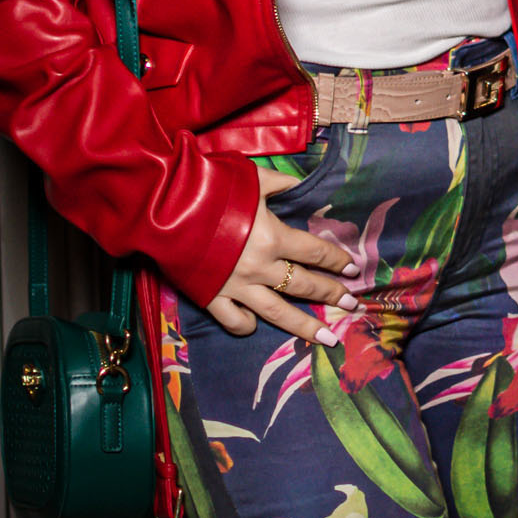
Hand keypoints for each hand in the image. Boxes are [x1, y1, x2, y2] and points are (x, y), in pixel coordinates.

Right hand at [206, 166, 356, 340]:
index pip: (316, 252)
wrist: (165, 209)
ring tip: (328, 339)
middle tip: (352, 304)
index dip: (337, 261)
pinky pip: (235, 321)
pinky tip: (257, 326)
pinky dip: (247, 326)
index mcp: (273, 236)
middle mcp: (260, 266)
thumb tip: (299, 184)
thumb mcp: (251, 178)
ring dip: (306, 326)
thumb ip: (279, 184)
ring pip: (278, 313)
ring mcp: (237, 287)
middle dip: (332, 294)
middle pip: (305, 285)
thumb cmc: (210, 189)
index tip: (353, 270)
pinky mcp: (212, 298)